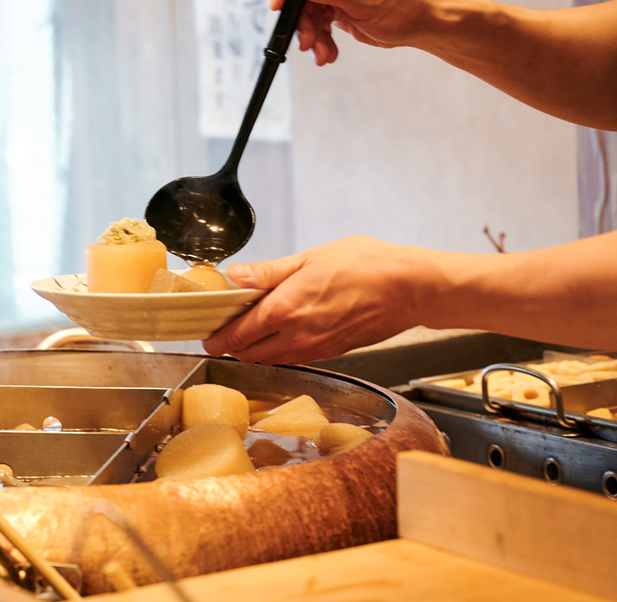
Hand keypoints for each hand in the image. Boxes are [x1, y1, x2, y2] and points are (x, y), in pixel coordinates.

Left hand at [203, 237, 421, 364]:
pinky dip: (279, 351)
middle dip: (231, 345)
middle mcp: (297, 336)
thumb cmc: (365, 266)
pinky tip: (281, 334)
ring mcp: (315, 348)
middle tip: (222, 332)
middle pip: (249, 353)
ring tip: (248, 331)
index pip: (238, 334)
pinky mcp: (331, 353)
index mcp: (285, 309)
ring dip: (254, 350)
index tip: (206, 335)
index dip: (217, 337)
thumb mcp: (309, 258)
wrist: (409, 289)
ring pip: (271, 359)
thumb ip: (268, 272)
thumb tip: (235, 276)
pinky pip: (294, 358)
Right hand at [271, 0, 437, 64]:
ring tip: (321, 51)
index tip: (279, 2)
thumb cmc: (402, 6)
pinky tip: (327, 51)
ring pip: (304, 6)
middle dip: (302, 17)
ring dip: (310, 32)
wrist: (418, 24)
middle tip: (307, 40)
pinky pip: (314, 17)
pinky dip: (319, 36)